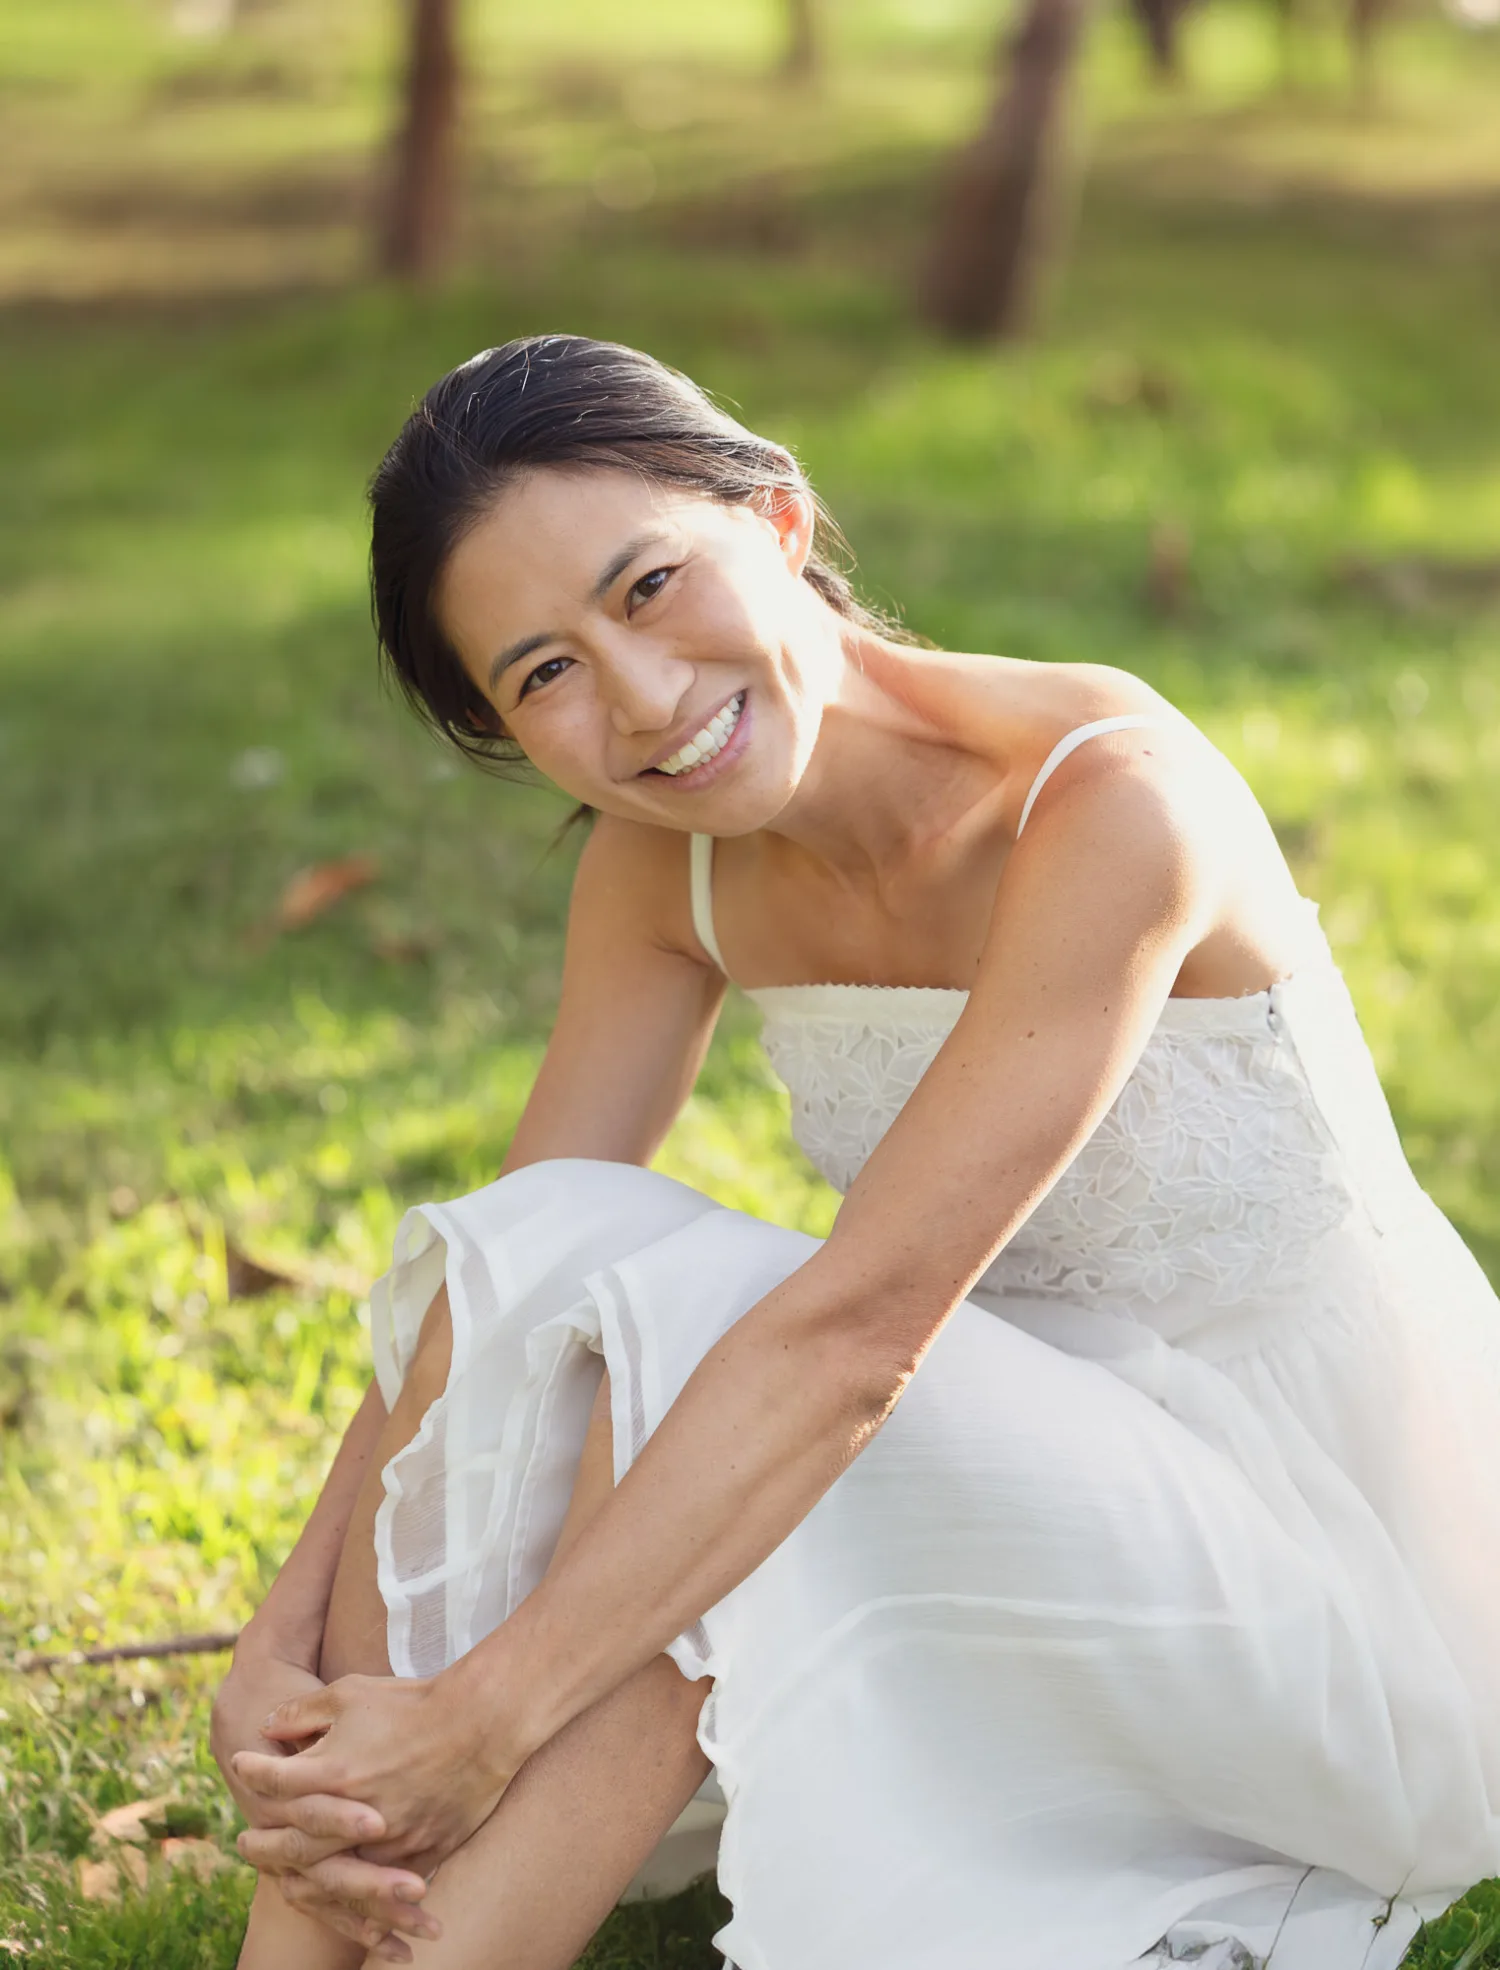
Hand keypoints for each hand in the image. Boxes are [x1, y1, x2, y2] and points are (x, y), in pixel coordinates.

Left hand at [231, 1668, 518, 1876]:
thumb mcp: (352, 1692)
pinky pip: (382, 1886)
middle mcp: (355, 1815)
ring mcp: (389, 1840)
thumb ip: (304, 1711)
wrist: (483, 1721)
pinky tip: (344, 1892)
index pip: (275, 1780)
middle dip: (263, 1845)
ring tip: (285, 1877)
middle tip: (244, 1844)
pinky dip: (359, 1894)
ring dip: (304, 1879)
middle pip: (294, 1843)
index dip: (253, 1771)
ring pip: (335, 1877)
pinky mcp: (420, 1854)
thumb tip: (267, 1726)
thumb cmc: (414, 1702)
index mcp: (335, 1771)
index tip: (239, 1766)